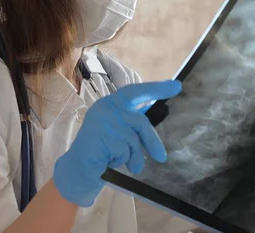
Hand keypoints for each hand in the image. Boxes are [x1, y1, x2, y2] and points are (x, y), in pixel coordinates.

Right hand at [53, 80, 181, 206]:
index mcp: (110, 103)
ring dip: (131, 156)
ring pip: (133, 141)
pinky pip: (125, 152)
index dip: (156, 89)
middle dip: (151, 140)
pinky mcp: (102, 137)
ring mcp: (103, 122)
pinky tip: (109, 161)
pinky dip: (121, 161)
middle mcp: (106, 108)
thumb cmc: (101, 149)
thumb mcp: (118, 130)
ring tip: (119, 161)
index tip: (176, 85)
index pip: (135, 92)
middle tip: (161, 157)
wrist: (78, 168)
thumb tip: (155, 104)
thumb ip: (133, 120)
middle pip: (139, 121)